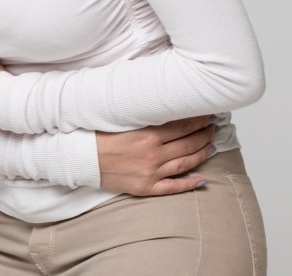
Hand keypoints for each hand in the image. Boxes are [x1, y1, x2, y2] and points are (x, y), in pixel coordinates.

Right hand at [96, 115, 215, 195]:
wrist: (78, 159)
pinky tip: (201, 180)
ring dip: (202, 153)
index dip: (198, 119)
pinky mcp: (145, 187)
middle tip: (213, 127)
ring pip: (185, 163)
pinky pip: (173, 187)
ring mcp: (150, 173)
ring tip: (211, 145)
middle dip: (204, 134)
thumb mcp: (119, 119)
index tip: (206, 113)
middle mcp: (152, 154)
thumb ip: (142, 114)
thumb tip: (162, 104)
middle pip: (188, 143)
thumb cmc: (94, 136)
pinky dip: (189, 184)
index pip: (182, 125)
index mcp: (147, 135)